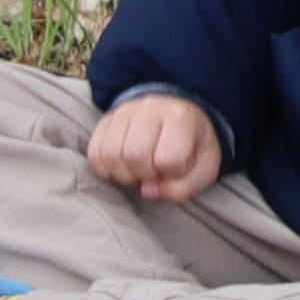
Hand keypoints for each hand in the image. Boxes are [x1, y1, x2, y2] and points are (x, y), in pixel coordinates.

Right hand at [82, 89, 224, 201]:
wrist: (177, 111)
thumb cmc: (192, 145)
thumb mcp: (204, 168)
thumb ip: (183, 187)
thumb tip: (147, 191)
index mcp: (181, 118)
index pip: (168, 158)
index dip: (171, 173)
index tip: (176, 168)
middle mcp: (150, 109)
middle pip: (134, 155)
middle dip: (143, 175)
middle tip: (153, 172)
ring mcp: (125, 111)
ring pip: (110, 154)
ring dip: (123, 173)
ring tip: (137, 170)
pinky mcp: (107, 119)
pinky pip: (95, 152)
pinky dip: (106, 168)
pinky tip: (122, 166)